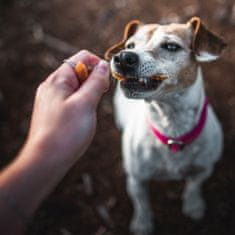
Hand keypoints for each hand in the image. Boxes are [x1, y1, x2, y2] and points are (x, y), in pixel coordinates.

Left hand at [27, 50, 109, 164]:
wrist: (47, 159)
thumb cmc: (65, 133)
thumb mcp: (86, 103)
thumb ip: (96, 82)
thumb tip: (103, 65)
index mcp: (58, 80)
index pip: (81, 58)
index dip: (97, 64)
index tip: (106, 80)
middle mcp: (53, 87)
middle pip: (79, 72)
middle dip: (94, 81)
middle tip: (97, 98)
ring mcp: (53, 100)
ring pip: (77, 87)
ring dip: (89, 94)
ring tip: (88, 110)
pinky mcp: (56, 111)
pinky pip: (73, 99)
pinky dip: (82, 103)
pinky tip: (83, 116)